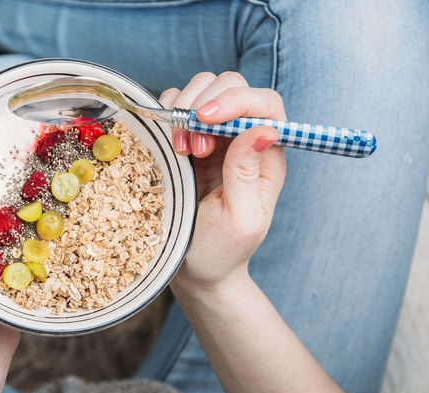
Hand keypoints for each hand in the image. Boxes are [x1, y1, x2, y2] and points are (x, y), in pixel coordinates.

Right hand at [161, 72, 286, 291]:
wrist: (195, 268)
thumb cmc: (221, 250)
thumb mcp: (239, 219)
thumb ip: (248, 173)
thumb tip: (264, 130)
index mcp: (266, 157)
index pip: (265, 103)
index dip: (236, 100)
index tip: (204, 119)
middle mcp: (242, 138)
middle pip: (233, 84)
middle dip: (204, 104)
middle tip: (191, 147)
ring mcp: (213, 135)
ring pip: (203, 87)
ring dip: (183, 109)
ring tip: (180, 149)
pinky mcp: (186, 138)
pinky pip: (176, 104)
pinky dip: (166, 114)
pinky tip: (169, 144)